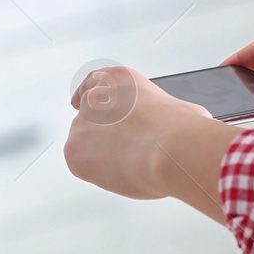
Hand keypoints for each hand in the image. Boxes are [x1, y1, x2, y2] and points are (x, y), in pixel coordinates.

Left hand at [65, 65, 237, 222]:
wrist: (171, 150)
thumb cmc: (179, 130)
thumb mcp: (178, 107)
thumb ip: (161, 113)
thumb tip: (174, 124)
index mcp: (118, 80)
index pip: (92, 85)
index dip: (88, 100)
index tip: (82, 104)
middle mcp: (95, 98)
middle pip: (88, 120)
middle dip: (103, 137)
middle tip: (125, 151)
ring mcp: (81, 124)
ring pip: (86, 145)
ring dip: (102, 156)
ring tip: (132, 162)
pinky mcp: (74, 151)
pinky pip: (82, 166)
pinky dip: (98, 172)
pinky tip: (121, 170)